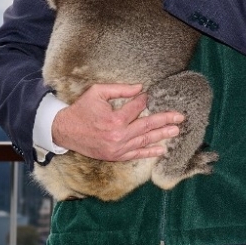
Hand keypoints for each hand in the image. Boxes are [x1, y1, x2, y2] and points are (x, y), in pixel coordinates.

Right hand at [51, 83, 183, 160]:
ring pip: (145, 140)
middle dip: (166, 120)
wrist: (64, 131)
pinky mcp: (115, 156)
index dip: (144, 100)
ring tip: (176, 130)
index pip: (137, 108)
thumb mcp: (97, 92)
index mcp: (114, 119)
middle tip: (180, 117)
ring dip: (162, 135)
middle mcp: (118, 136)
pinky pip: (136, 155)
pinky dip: (149, 152)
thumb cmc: (81, 109)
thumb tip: (140, 88)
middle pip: (148, 126)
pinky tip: (162, 150)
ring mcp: (118, 148)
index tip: (147, 96)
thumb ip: (120, 89)